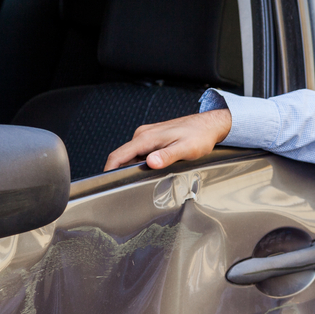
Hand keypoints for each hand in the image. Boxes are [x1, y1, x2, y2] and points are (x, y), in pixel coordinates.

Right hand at [104, 108, 232, 171]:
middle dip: (121, 172)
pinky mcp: (153, 138)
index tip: (106, 182)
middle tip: (128, 188)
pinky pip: (140, 153)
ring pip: (132, 155)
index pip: (119, 155)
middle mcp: (143, 134)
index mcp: (147, 137)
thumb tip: (151, 162)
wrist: (208, 125)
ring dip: (133, 168)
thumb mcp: (185, 149)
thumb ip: (167, 156)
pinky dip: (141, 163)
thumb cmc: (199, 135)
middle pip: (123, 156)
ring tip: (142, 180)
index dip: (109, 170)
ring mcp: (148, 136)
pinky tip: (152, 170)